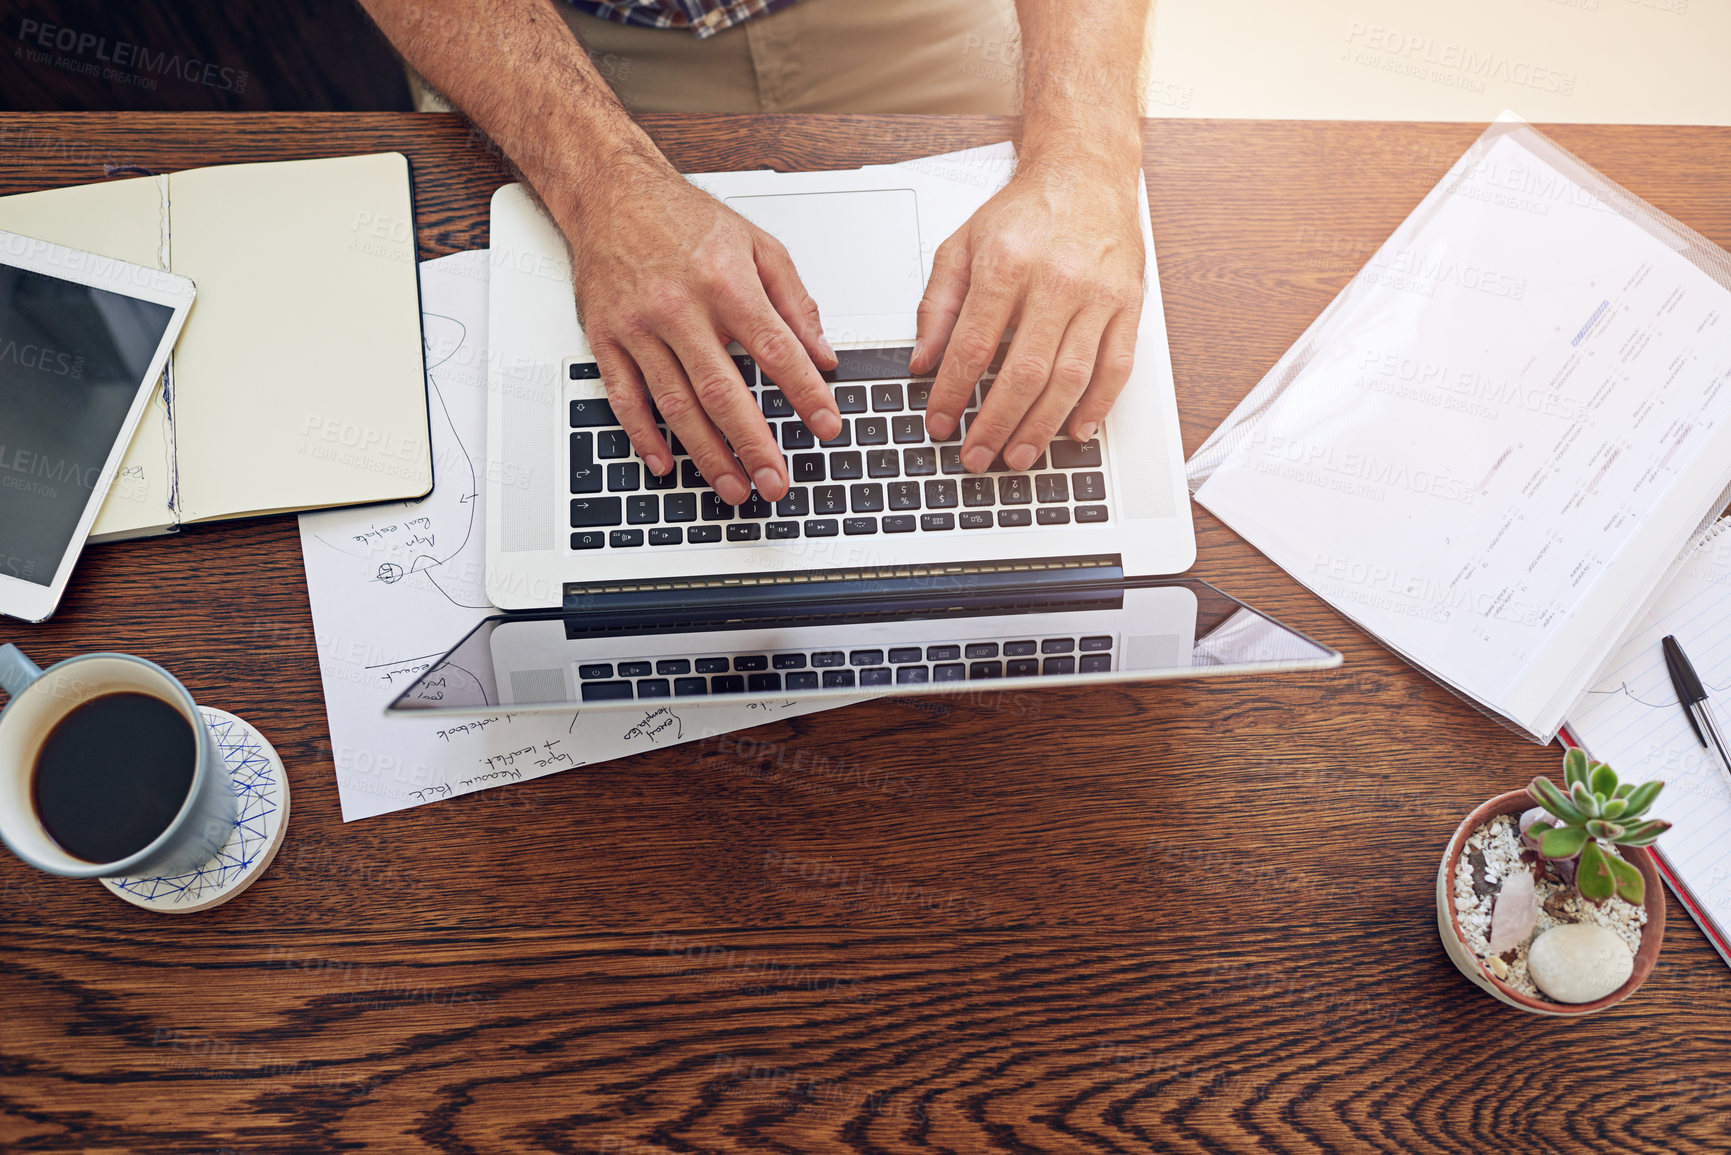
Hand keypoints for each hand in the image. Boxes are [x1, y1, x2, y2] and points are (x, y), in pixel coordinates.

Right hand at [560, 160, 840, 503]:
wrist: (610, 193)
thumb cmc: (684, 218)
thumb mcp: (757, 245)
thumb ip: (795, 301)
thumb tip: (823, 355)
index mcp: (724, 281)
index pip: (774, 349)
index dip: (805, 393)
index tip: (826, 425)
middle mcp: (679, 307)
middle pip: (722, 391)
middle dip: (753, 444)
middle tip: (777, 482)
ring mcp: (637, 327)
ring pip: (675, 404)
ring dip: (706, 454)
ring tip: (733, 487)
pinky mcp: (605, 338)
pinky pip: (624, 398)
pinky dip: (644, 436)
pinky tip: (665, 463)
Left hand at [911, 154, 1144, 473]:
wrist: (1085, 170)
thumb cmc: (1025, 211)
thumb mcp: (962, 246)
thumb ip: (937, 306)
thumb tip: (923, 362)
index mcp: (1006, 264)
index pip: (973, 347)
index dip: (953, 394)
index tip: (940, 423)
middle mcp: (1055, 280)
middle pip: (1023, 373)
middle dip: (996, 424)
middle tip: (977, 456)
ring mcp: (1097, 295)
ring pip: (1070, 378)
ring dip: (1042, 427)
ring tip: (1019, 456)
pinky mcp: (1128, 303)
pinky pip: (1117, 367)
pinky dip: (1098, 406)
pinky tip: (1076, 431)